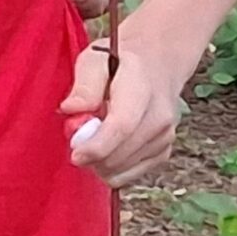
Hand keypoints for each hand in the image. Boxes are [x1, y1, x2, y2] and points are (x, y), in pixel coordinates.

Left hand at [60, 36, 183, 188]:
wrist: (157, 64)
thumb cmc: (120, 62)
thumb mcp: (94, 60)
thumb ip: (84, 86)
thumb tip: (71, 109)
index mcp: (141, 87)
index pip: (123, 125)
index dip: (97, 146)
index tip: (75, 153)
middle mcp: (160, 115)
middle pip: (122, 153)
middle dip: (92, 157)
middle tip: (76, 141)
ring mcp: (165, 136)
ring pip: (125, 170)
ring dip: (100, 163)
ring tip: (93, 138)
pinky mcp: (164, 151)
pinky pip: (132, 175)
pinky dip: (113, 168)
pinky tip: (107, 148)